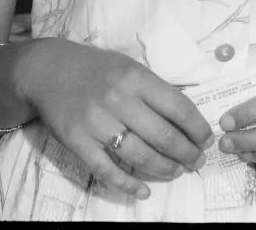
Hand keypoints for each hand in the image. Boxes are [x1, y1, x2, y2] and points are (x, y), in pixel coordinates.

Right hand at [14, 38, 213, 198]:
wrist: (49, 70)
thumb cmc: (96, 68)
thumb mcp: (129, 66)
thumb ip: (154, 89)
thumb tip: (186, 117)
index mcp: (135, 77)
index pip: (177, 106)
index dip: (197, 127)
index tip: (207, 140)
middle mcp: (118, 99)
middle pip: (162, 135)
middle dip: (186, 153)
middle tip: (197, 162)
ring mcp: (96, 122)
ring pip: (139, 155)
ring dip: (163, 168)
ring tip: (176, 171)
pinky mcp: (77, 141)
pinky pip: (106, 170)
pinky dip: (127, 184)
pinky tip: (143, 190)